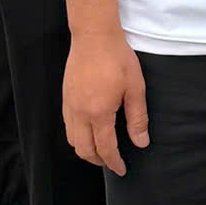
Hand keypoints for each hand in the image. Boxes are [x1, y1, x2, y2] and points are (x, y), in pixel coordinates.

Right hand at [63, 31, 148, 174]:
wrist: (94, 35)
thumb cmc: (117, 58)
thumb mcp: (135, 88)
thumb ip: (137, 118)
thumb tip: (141, 142)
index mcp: (98, 113)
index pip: (105, 148)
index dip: (114, 162)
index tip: (121, 170)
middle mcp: (79, 113)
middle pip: (84, 150)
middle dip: (98, 161)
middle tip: (112, 163)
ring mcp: (69, 105)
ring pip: (72, 140)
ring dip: (85, 150)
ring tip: (100, 150)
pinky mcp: (65, 97)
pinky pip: (68, 126)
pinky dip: (77, 137)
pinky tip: (88, 131)